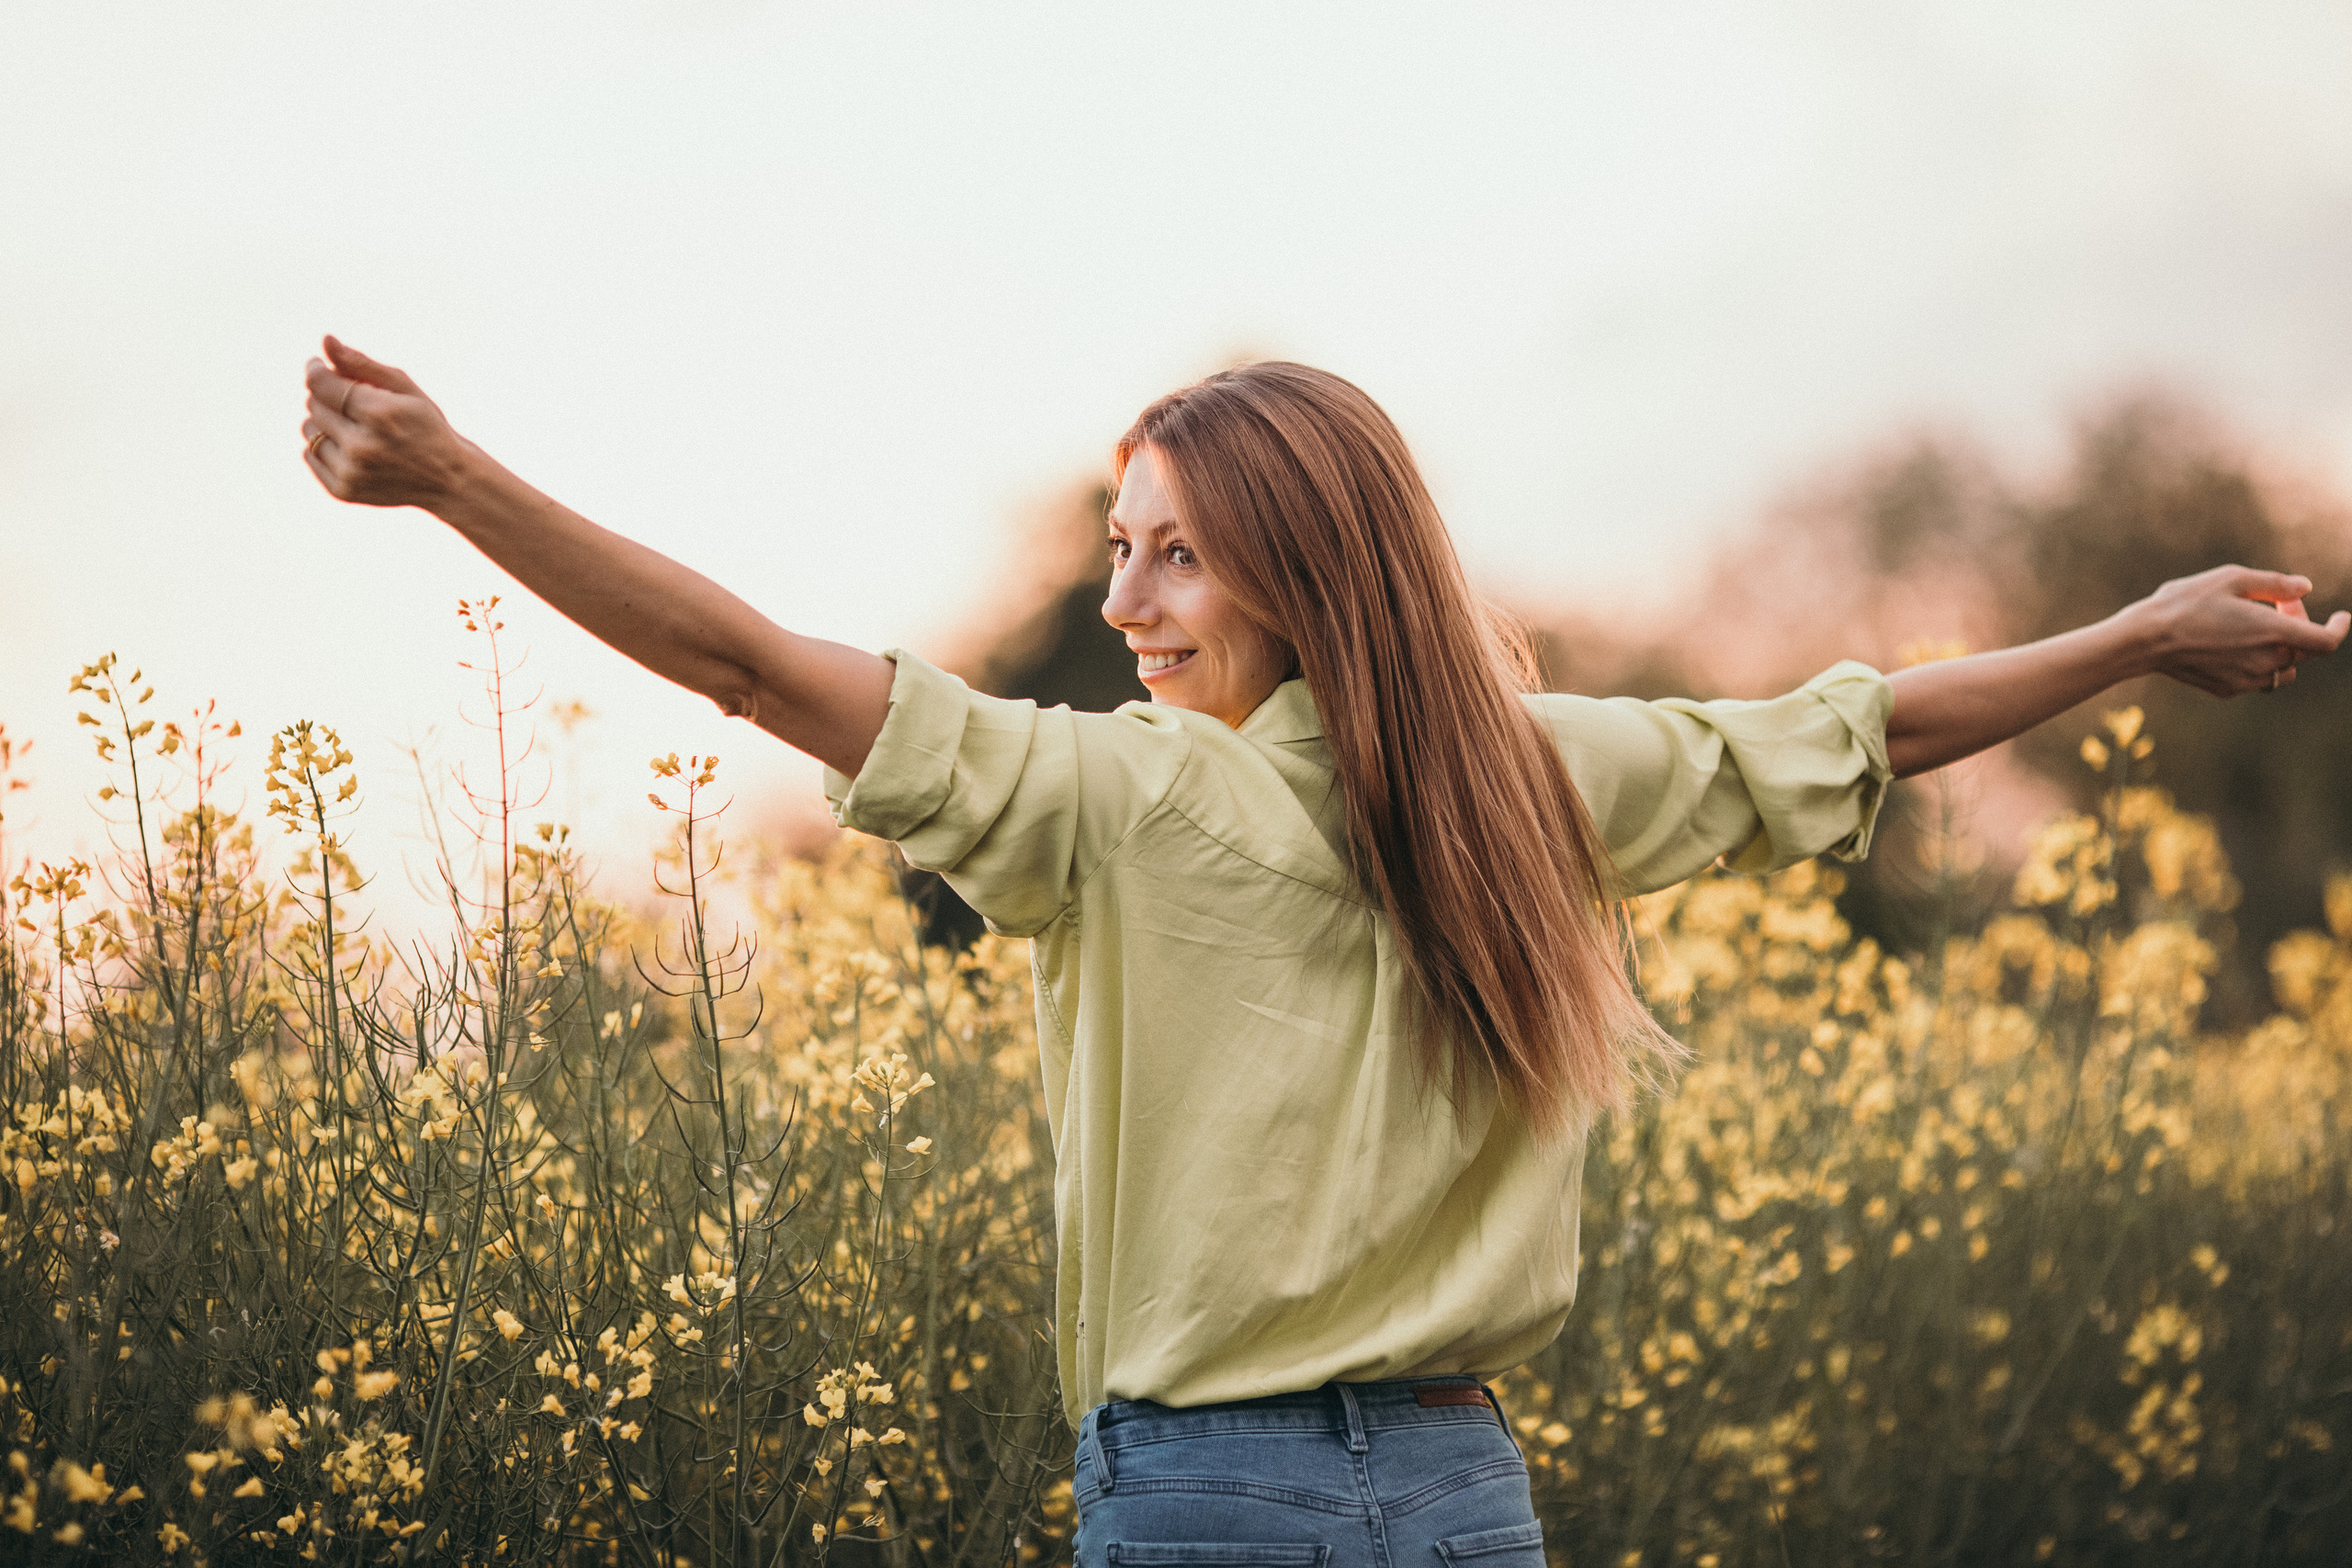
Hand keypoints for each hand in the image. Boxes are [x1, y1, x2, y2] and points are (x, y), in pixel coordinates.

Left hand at [300, 337, 477, 508]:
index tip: (319, 365)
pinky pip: (309, 455)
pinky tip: (351, 449)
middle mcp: (362, 446)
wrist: (450, 480)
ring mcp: (351, 472)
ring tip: (356, 429)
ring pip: (308, 430)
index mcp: (380, 414)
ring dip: (325, 423)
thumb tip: (326, 341)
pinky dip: (325, 447)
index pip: (320, 383)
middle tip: (357, 405)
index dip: (315, 370)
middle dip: (329, 398)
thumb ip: (362, 364)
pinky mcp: (342, 491)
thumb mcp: (405, 389)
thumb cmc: (427, 427)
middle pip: (313, 405)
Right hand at [2127, 565, 2350, 696]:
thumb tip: (2305, 588)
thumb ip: (2275, 584)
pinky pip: (2256, 679)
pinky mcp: (2228, 689)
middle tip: (2273, 604)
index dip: (2339, 629)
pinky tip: (2228, 644)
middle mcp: (2265, 661)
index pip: (2326, 642)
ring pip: (2283, 670)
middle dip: (2298, 626)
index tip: (2341, 617)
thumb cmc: (2185, 602)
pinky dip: (2255, 662)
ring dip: (2281, 650)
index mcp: (2273, 632)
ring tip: (2254, 629)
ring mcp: (2247, 680)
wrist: (2144, 640)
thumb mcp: (2231, 578)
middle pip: (2303, 652)